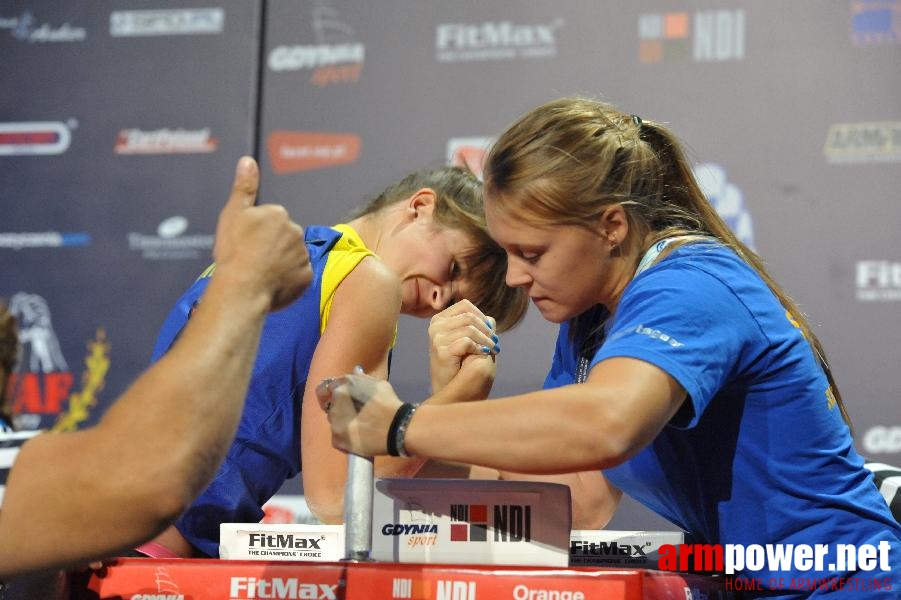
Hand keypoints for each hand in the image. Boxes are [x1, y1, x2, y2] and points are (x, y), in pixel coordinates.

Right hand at [214, 156, 311, 310]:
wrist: (242, 288)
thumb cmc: (234, 252)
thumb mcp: (233, 214)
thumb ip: (244, 187)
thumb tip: (248, 161)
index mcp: (278, 214)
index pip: (270, 221)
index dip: (255, 234)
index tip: (245, 244)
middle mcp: (296, 232)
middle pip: (283, 238)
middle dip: (271, 247)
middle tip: (252, 259)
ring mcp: (303, 255)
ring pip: (292, 257)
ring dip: (280, 263)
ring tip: (261, 273)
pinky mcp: (307, 277)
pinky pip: (298, 277)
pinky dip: (288, 280)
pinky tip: (272, 284)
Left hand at [316, 372, 401, 456]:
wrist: (395, 426)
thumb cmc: (389, 402)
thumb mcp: (378, 384)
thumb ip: (362, 378)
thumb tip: (355, 370)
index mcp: (343, 385)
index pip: (326, 388)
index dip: (332, 395)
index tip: (339, 401)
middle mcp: (335, 401)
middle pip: (331, 406)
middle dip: (340, 410)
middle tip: (355, 415)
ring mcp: (334, 421)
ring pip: (334, 422)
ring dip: (342, 424)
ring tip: (359, 428)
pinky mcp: (337, 438)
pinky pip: (337, 438)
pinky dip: (345, 439)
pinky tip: (357, 438)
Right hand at [428, 300, 497, 392]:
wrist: (454, 392)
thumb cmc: (463, 366)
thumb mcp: (472, 341)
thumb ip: (480, 327)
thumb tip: (491, 319)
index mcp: (440, 320)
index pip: (465, 305)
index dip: (482, 316)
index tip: (491, 331)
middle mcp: (435, 326)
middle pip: (469, 316)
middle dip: (486, 330)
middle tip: (495, 343)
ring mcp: (436, 338)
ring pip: (470, 328)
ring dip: (486, 340)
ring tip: (493, 350)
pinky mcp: (441, 350)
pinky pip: (467, 341)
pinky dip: (479, 348)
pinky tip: (483, 354)